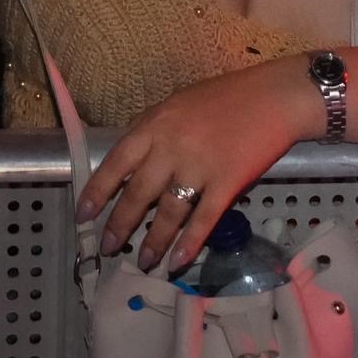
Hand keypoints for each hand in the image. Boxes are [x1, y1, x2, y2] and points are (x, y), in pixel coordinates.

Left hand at [75, 60, 311, 273]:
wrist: (274, 96)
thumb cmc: (227, 97)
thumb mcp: (177, 103)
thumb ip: (152, 129)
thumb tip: (130, 156)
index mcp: (155, 125)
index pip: (116, 162)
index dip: (97, 191)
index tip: (83, 214)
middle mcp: (171, 147)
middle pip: (138, 192)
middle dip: (120, 224)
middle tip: (109, 247)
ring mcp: (200, 166)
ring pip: (168, 211)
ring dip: (154, 240)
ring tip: (144, 261)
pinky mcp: (228, 183)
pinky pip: (204, 219)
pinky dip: (189, 243)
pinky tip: (178, 261)